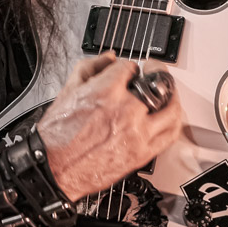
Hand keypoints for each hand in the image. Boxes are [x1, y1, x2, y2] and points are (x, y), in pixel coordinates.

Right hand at [37, 52, 182, 201]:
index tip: (127, 72)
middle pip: (155, 85)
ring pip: (171, 109)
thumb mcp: (67, 91)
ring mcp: (137, 133)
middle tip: (153, 72)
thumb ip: (90, 68)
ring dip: (171, 97)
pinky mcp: (142, 153)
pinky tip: (169, 117)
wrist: (53, 168)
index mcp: (106, 92)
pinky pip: (170, 135)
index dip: (128, 67)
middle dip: (154, 75)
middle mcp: (126, 111)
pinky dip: (174, 122)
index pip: (129, 67)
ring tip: (167, 93)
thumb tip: (108, 59)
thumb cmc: (57, 136)